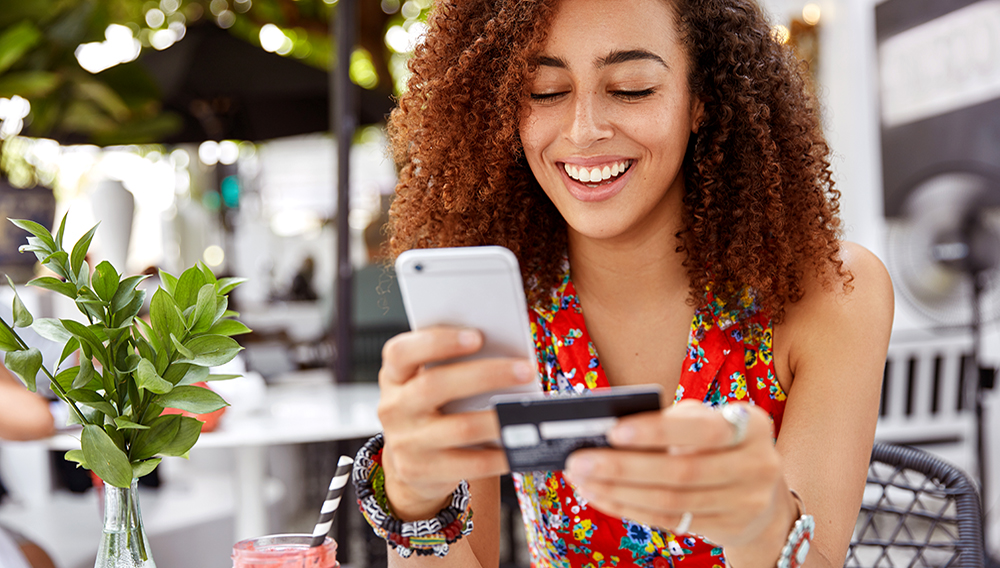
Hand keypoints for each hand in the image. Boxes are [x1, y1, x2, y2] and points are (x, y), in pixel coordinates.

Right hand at [377, 327, 532, 519]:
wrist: (412, 463)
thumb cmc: (430, 410)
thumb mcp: (427, 382)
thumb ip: (453, 365)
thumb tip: (505, 355)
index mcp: (395, 376)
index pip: (402, 352)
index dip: (438, 342)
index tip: (477, 336)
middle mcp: (394, 407)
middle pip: (435, 385)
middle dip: (486, 375)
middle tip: (524, 370)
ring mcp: (405, 442)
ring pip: (459, 428)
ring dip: (498, 418)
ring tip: (526, 410)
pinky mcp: (422, 471)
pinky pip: (469, 464)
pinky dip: (499, 455)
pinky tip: (517, 445)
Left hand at [563, 400, 792, 547]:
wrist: (763, 493)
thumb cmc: (718, 442)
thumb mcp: (708, 421)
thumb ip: (673, 421)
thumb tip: (610, 433)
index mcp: (751, 426)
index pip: (703, 429)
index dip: (658, 431)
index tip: (614, 430)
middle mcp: (757, 465)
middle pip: (681, 472)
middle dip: (623, 467)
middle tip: (579, 460)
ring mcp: (746, 503)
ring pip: (671, 501)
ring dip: (618, 491)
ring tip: (581, 478)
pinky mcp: (728, 529)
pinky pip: (670, 520)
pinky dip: (629, 507)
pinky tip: (601, 495)